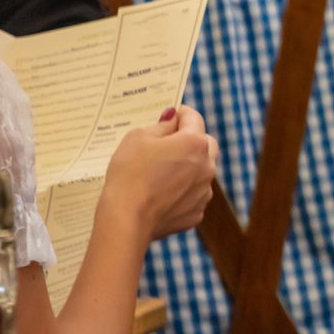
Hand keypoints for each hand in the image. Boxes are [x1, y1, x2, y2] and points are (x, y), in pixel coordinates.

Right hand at [103, 106, 217, 240]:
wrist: (126, 219)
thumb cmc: (129, 174)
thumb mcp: (137, 138)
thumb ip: (161, 126)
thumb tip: (172, 120)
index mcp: (195, 143)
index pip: (194, 118)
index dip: (180, 114)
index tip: (170, 116)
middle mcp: (207, 167)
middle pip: (205, 144)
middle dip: (190, 139)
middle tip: (168, 142)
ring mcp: (203, 192)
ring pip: (201, 172)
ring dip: (188, 167)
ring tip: (162, 171)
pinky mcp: (195, 213)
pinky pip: (193, 195)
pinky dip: (182, 191)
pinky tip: (161, 194)